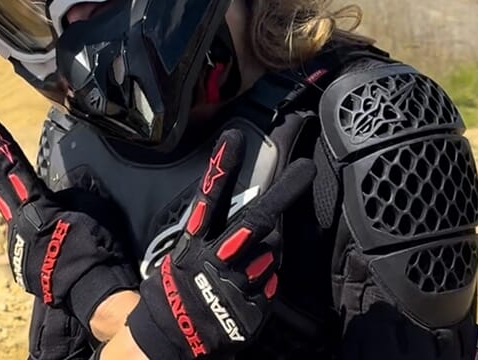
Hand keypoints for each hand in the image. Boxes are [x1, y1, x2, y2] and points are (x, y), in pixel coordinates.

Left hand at [0, 117, 138, 327]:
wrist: (90, 290)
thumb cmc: (95, 245)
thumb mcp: (90, 207)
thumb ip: (69, 196)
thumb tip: (61, 195)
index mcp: (35, 205)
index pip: (15, 167)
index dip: (2, 145)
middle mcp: (18, 224)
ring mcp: (16, 247)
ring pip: (10, 216)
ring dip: (11, 201)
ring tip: (11, 187)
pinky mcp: (20, 265)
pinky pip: (21, 239)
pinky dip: (26, 229)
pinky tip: (36, 230)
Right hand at [126, 129, 315, 358]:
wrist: (170, 340)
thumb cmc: (176, 291)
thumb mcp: (182, 255)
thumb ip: (210, 236)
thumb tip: (246, 225)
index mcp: (195, 242)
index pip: (211, 197)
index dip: (223, 167)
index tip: (235, 137)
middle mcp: (216, 258)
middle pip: (256, 219)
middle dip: (284, 192)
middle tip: (307, 168)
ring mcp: (236, 284)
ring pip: (270, 253)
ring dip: (263, 257)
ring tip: (240, 270)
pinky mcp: (252, 309)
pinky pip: (270, 285)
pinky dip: (261, 286)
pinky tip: (241, 294)